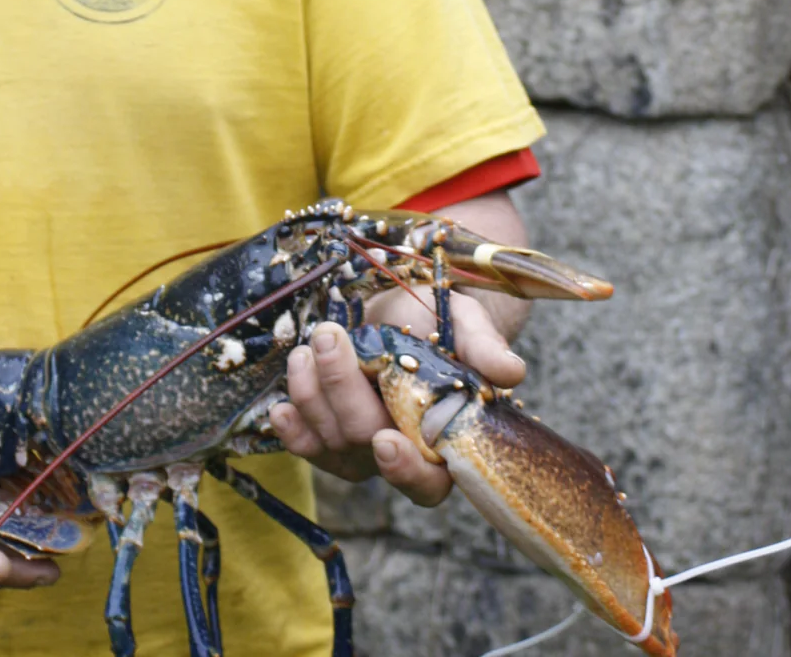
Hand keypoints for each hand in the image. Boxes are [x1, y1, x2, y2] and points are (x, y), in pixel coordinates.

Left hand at [268, 291, 525, 506]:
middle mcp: (400, 452)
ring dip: (311, 393)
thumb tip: (511, 371)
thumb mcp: (467, 326)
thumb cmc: (442, 322)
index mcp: (444, 441)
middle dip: (341, 391)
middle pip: (364, 445)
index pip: (427, 483)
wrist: (403, 307)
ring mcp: (360, 445)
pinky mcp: (328, 429)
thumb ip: (484, 348)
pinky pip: (306, 444)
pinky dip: (290, 428)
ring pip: (329, 441)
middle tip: (330, 336)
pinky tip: (279, 408)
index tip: (386, 441)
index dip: (406, 471)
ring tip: (313, 343)